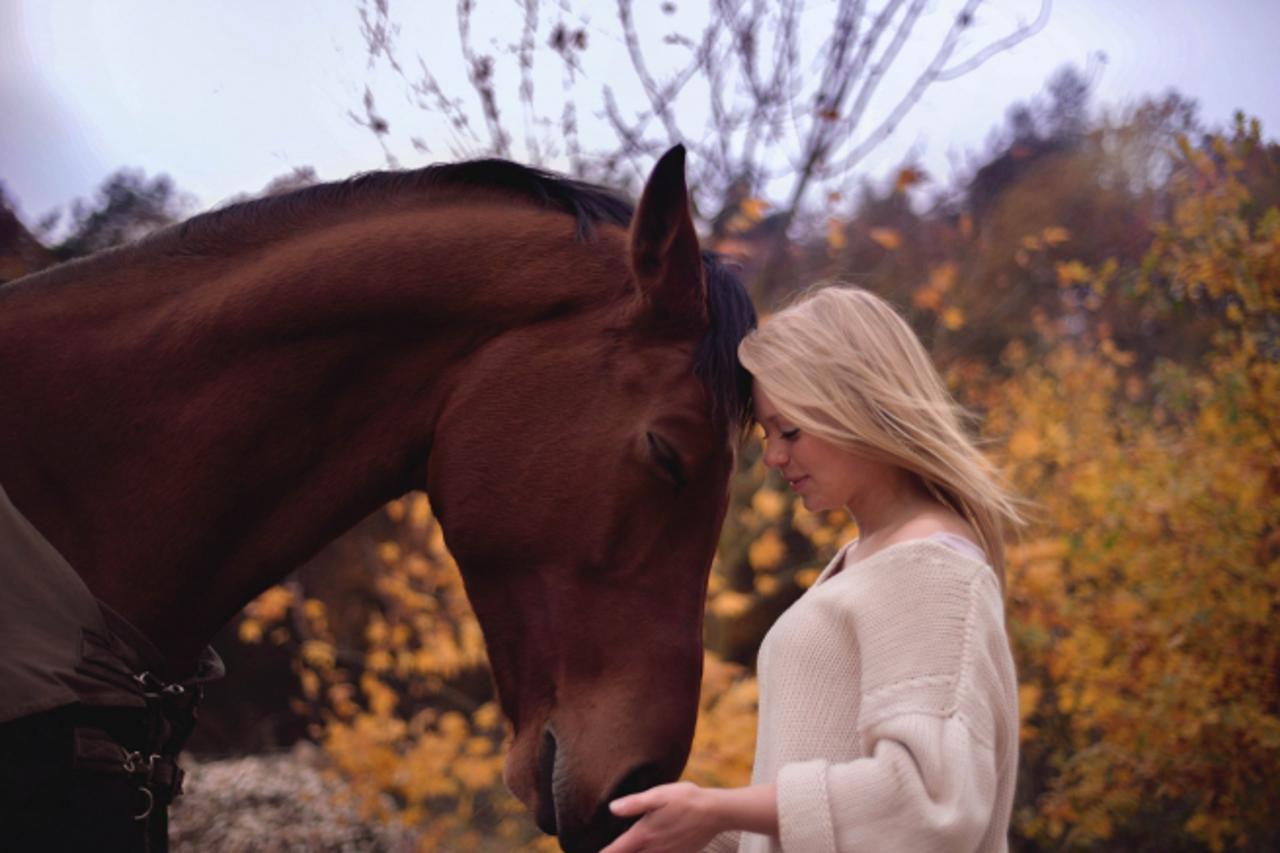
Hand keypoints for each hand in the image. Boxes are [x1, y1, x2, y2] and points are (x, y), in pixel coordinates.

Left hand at [601, 781, 722, 852]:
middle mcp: (653, 849)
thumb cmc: (687, 799)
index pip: (616, 850)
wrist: (716, 812)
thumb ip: (635, 803)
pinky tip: (649, 849)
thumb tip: (612, 808)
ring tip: (625, 849)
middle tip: (605, 850)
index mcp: (644, 834)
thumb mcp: (659, 794)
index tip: (590, 851)